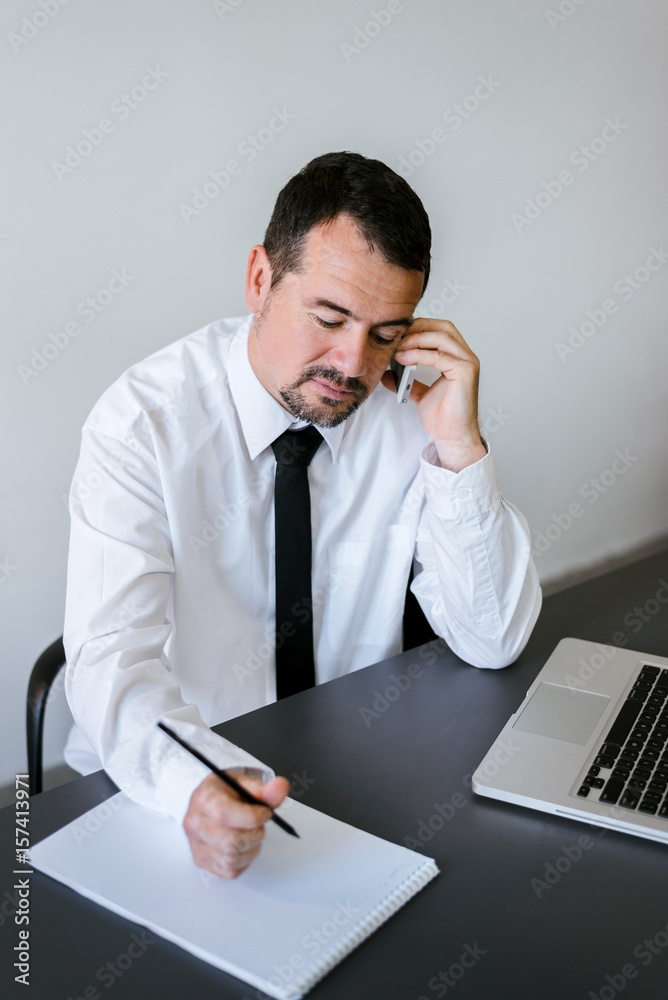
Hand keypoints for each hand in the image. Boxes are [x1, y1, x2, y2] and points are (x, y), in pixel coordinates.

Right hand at [183, 771, 289, 878]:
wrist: (209, 803)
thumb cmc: (226, 793)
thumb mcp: (244, 783)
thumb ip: (264, 789)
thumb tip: (280, 787)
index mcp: (203, 799)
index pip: (224, 814)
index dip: (252, 816)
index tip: (265, 812)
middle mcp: (195, 824)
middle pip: (231, 841)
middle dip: (255, 834)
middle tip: (260, 824)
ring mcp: (196, 846)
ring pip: (232, 858)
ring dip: (252, 847)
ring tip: (251, 833)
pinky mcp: (202, 862)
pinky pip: (231, 870)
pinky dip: (244, 859)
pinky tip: (243, 845)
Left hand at [381, 318, 486, 472]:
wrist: (452, 438)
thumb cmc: (443, 418)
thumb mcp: (420, 394)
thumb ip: (407, 380)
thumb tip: (387, 373)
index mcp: (458, 358)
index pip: (441, 330)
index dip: (420, 327)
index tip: (398, 333)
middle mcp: (466, 357)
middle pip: (444, 327)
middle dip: (418, 327)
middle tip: (397, 336)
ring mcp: (468, 363)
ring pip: (442, 338)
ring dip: (416, 339)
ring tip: (397, 348)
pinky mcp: (465, 372)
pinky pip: (438, 356)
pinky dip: (418, 355)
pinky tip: (403, 358)